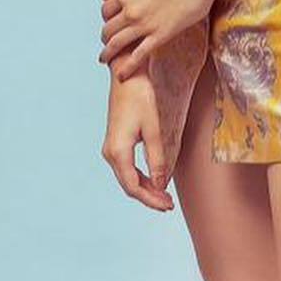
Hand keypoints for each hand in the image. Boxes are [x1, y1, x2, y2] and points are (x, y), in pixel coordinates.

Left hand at [99, 0, 216, 81]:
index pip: (105, 10)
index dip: (106, 18)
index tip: (110, 23)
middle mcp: (130, 10)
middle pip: (108, 29)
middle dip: (105, 37)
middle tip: (107, 43)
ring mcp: (143, 25)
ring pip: (117, 44)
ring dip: (108, 54)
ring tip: (105, 59)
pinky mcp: (158, 36)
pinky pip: (137, 56)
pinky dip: (126, 68)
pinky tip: (121, 76)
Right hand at [101, 69, 174, 211]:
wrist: (127, 75)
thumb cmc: (142, 97)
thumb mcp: (154, 129)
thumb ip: (158, 159)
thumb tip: (161, 185)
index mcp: (118, 151)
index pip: (134, 187)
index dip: (151, 200)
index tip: (168, 206)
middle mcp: (110, 153)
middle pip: (129, 185)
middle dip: (149, 197)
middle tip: (169, 205)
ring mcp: (111, 148)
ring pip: (127, 178)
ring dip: (145, 189)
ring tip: (164, 197)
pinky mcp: (116, 142)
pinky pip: (127, 168)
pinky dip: (140, 178)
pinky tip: (154, 181)